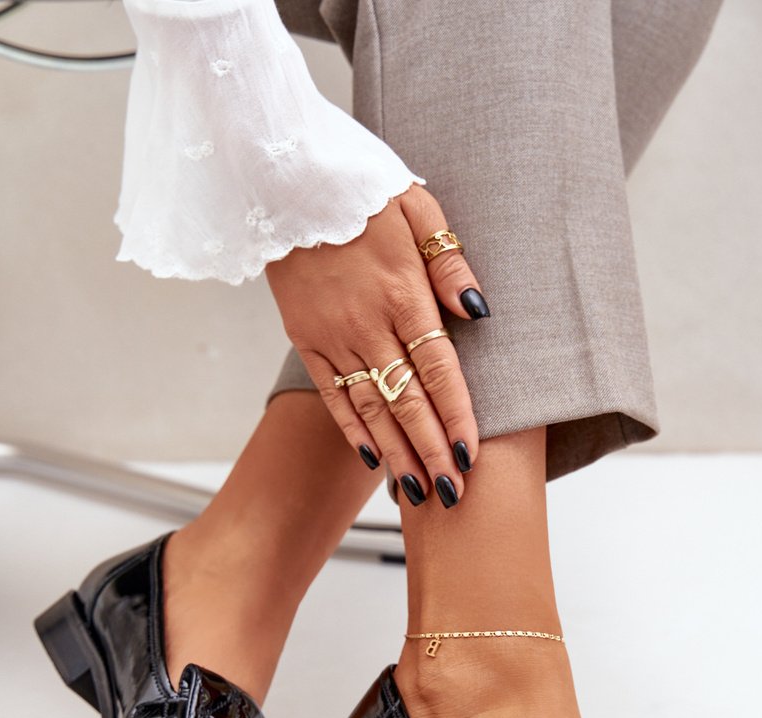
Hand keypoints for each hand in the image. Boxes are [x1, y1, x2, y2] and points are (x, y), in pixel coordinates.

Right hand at [265, 184, 487, 505]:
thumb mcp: (417, 208)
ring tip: (419, 492)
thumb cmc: (360, 188)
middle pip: (408, 400)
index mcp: (403, 292)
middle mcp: (368, 323)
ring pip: (372, 408)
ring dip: (398, 454)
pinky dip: (354, 430)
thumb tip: (478, 311)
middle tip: (452, 495)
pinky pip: (333, 395)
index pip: (438, 368)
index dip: (456, 416)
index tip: (471, 456)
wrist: (284, 178)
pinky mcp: (306, 340)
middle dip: (431, 451)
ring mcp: (333, 336)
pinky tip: (374, 459)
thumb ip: (449, 263)